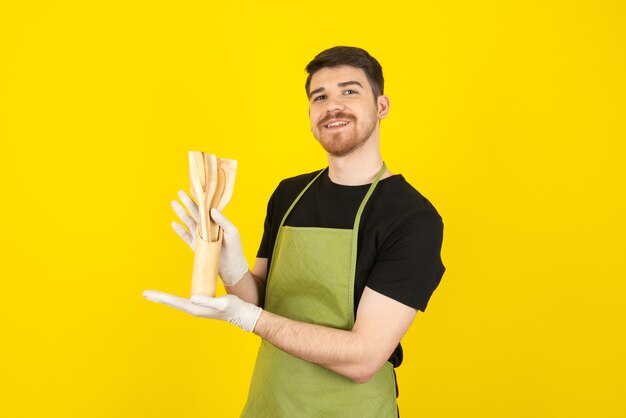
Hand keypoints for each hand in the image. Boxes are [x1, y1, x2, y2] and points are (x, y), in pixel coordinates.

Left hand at [142, 290, 261, 331]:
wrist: (242, 314)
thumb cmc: (234, 308)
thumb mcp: (223, 303)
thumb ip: (208, 301)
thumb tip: (192, 298)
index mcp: (197, 309)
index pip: (175, 302)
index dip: (162, 297)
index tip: (149, 294)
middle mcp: (194, 309)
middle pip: (173, 303)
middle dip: (159, 298)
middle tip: (145, 294)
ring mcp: (197, 308)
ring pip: (177, 303)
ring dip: (165, 299)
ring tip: (154, 295)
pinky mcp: (201, 305)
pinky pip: (184, 302)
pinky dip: (174, 299)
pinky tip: (171, 298)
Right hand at [170, 191, 247, 286]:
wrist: (231, 267)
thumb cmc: (235, 248)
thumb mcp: (232, 232)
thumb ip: (222, 221)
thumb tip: (212, 210)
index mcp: (216, 221)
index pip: (207, 207)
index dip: (201, 198)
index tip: (195, 188)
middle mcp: (207, 227)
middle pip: (195, 212)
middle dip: (187, 202)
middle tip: (180, 192)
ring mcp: (201, 236)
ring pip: (188, 221)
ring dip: (181, 213)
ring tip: (173, 203)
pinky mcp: (196, 246)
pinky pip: (185, 236)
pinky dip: (179, 230)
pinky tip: (173, 223)